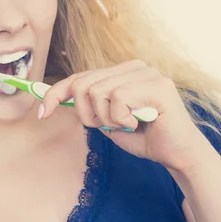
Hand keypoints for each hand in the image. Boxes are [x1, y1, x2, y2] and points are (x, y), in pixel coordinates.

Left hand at [39, 60, 209, 171]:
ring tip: (125, 125)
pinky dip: (121, 119)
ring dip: (105, 118)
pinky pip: (118, 99)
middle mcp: (133, 67)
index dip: (56, 93)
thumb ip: (88, 108)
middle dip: (85, 113)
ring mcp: (147, 73)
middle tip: (104, 126)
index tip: (42, 112)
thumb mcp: (107, 121)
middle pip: (83, 83)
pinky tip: (138, 124)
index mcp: (121, 72)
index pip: (79, 76)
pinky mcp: (157, 85)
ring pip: (97, 91)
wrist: (178, 155)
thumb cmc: (145, 138)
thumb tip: (55, 99)